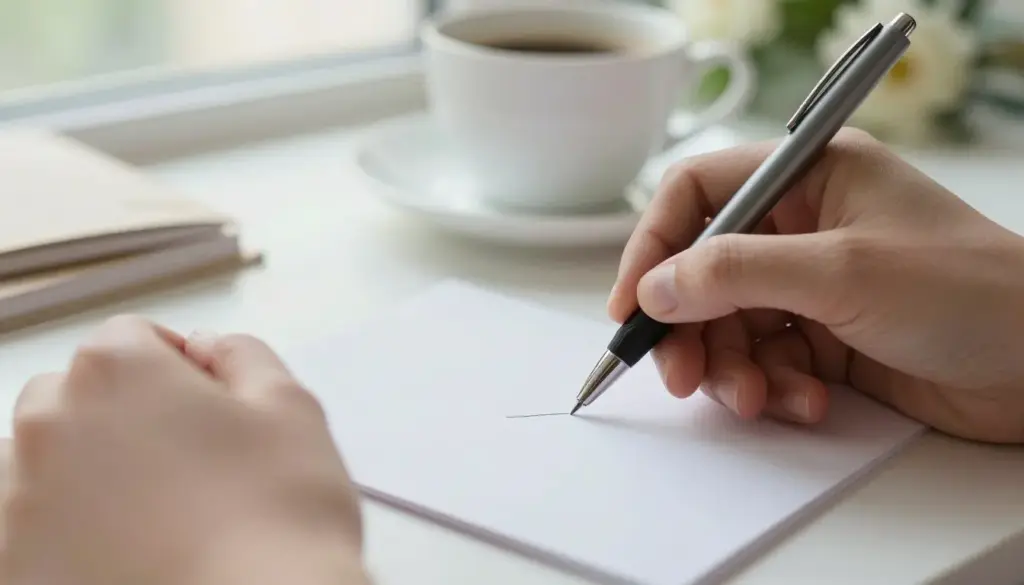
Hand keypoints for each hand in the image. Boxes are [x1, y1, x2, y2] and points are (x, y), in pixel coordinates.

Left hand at [2, 316, 367, 584]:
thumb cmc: (275, 525)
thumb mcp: (291, 408)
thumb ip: (242, 356)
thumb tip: (210, 350)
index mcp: (117, 371)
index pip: (132, 337)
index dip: (180, 366)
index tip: (207, 402)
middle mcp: (51, 427)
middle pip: (74, 393)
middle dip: (122, 412)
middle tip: (185, 459)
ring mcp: (21, 503)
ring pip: (42, 462)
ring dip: (84, 471)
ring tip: (151, 513)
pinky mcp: (15, 565)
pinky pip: (28, 529)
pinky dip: (66, 532)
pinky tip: (126, 553)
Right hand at [609, 128, 1023, 443]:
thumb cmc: (971, 292)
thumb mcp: (840, 271)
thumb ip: (734, 273)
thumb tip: (654, 288)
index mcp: (809, 176)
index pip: (697, 195)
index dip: (654, 246)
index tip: (631, 305)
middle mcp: (803, 227)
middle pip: (703, 271)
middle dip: (690, 328)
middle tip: (682, 376)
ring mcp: (812, 285)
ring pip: (729, 326)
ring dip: (733, 369)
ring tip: (759, 399)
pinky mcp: (825, 339)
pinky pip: (766, 363)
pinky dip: (774, 388)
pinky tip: (809, 402)